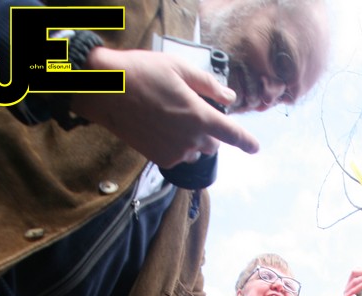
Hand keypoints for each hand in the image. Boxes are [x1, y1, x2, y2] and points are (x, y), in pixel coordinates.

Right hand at [74, 47, 258, 164]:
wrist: (106, 92)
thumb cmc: (142, 73)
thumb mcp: (179, 68)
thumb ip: (209, 85)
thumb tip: (229, 97)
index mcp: (200, 116)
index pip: (233, 134)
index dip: (246, 141)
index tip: (255, 147)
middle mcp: (191, 139)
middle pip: (212, 144)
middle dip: (208, 131)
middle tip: (189, 111)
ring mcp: (176, 152)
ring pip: (194, 150)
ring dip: (190, 139)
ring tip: (169, 117)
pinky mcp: (161, 159)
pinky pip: (177, 155)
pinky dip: (174, 145)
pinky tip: (158, 127)